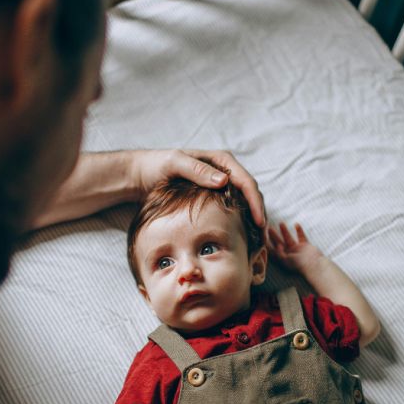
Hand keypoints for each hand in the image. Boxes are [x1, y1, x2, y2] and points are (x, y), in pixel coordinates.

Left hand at [132, 149, 265, 227]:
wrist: (142, 175)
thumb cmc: (156, 166)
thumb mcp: (174, 164)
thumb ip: (197, 170)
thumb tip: (223, 181)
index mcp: (221, 161)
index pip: (246, 182)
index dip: (256, 203)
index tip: (259, 222)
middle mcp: (225, 171)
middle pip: (251, 194)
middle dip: (260, 215)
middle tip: (262, 240)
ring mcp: (221, 185)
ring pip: (246, 203)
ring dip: (253, 222)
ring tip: (257, 243)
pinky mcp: (215, 197)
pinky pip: (234, 210)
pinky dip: (241, 223)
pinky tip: (242, 239)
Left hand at [267, 222, 323, 272]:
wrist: (314, 264)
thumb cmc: (299, 265)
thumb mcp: (285, 260)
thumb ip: (279, 253)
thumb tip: (276, 246)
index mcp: (283, 258)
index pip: (273, 250)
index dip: (268, 244)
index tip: (262, 236)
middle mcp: (289, 253)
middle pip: (280, 243)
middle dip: (274, 236)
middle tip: (268, 228)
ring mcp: (297, 249)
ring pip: (289, 238)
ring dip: (285, 231)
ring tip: (281, 223)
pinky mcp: (305, 245)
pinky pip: (301, 236)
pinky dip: (299, 230)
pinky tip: (296, 224)